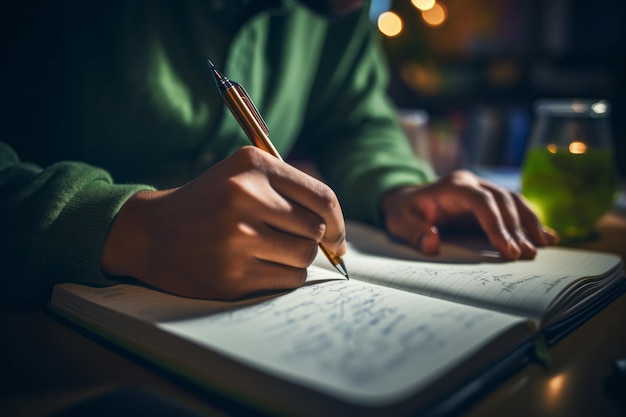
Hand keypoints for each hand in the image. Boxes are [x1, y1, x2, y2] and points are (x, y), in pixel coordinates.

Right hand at [102, 146, 345, 299]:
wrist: (151, 233)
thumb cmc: (208, 204)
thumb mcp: (242, 175)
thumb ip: (290, 192)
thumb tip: (339, 236)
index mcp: (252, 166)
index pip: (323, 197)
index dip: (338, 222)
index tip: (337, 236)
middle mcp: (245, 197)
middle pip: (316, 229)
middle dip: (312, 240)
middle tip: (290, 241)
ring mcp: (238, 237)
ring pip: (304, 256)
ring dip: (296, 259)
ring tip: (270, 252)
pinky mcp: (233, 274)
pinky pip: (288, 280)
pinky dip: (283, 276)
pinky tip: (258, 266)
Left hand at [380, 170, 556, 258]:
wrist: (407, 201)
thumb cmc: (404, 213)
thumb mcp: (399, 223)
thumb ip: (414, 233)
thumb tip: (432, 242)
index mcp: (452, 186)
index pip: (481, 201)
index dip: (496, 224)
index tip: (507, 249)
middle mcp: (472, 183)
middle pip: (502, 201)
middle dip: (516, 228)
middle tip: (526, 255)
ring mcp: (483, 188)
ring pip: (513, 201)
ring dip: (529, 223)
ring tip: (542, 247)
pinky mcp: (490, 199)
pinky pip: (515, 206)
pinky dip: (530, 221)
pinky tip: (547, 237)